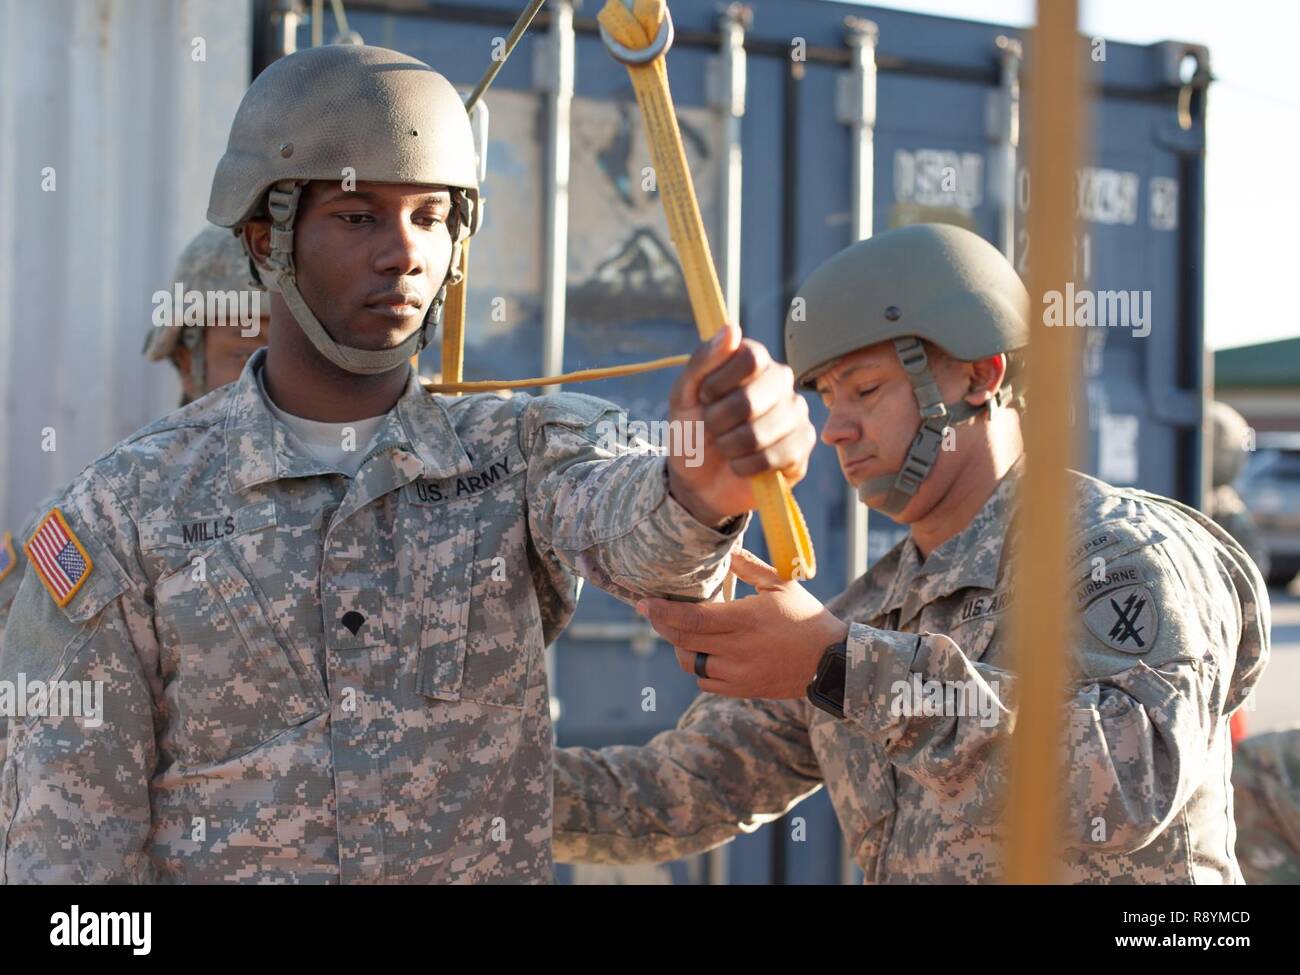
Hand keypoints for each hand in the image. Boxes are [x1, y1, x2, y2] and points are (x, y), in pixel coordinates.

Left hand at [636, 548, 849, 698]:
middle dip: (663, 626)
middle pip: (683, 641)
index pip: (692, 618)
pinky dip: (699, 668)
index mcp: (746, 619)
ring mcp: (739, 673)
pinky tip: (706, 653)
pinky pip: (706, 682)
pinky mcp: (743, 689)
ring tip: (684, 632)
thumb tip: (724, 549)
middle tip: (654, 612)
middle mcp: (738, 649)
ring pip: (691, 664)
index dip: (663, 611)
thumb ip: (748, 567)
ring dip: (681, 647)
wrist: (831, 662)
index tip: (644, 603)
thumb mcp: (782, 583)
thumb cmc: (806, 617)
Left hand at [666, 323, 814, 524]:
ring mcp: (796, 416)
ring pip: (761, 432)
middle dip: (718, 421)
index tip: (704, 396)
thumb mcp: (683, 395)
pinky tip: (741, 464)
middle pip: (752, 398)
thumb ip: (702, 360)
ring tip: (726, 447)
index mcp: (755, 362)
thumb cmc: (693, 430)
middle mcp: (782, 383)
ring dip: (730, 446)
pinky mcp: (801, 449)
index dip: (720, 382)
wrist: (698, 479)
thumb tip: (731, 329)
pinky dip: (745, 466)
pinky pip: (774, 458)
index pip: (751, 357)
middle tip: (712, 427)